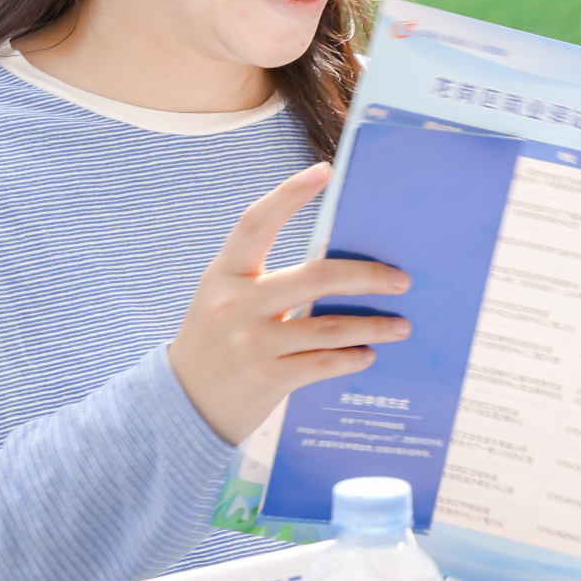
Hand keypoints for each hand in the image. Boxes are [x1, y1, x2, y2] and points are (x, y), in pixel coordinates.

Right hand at [169, 163, 411, 443]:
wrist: (179, 408)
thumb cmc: (214, 346)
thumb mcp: (223, 303)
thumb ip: (265, 283)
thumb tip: (338, 269)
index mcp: (222, 276)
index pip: (256, 223)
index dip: (288, 194)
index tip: (324, 171)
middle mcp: (235, 305)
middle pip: (316, 277)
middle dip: (367, 276)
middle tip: (401, 279)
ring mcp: (251, 344)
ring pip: (330, 327)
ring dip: (374, 326)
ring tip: (401, 325)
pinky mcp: (266, 379)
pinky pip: (325, 363)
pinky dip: (353, 358)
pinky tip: (368, 355)